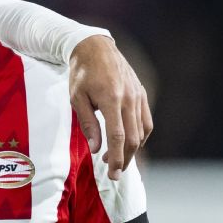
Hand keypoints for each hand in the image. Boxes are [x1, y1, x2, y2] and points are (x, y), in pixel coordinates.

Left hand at [68, 35, 152, 178]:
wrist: (95, 47)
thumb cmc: (81, 73)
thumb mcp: (77, 98)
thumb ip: (88, 123)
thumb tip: (96, 148)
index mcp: (112, 99)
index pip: (118, 137)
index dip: (117, 158)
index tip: (113, 174)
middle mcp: (129, 98)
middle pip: (134, 138)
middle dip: (125, 159)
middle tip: (114, 173)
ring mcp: (138, 96)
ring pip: (142, 131)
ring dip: (132, 149)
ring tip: (116, 158)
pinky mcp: (141, 94)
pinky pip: (146, 121)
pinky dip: (140, 135)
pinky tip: (128, 142)